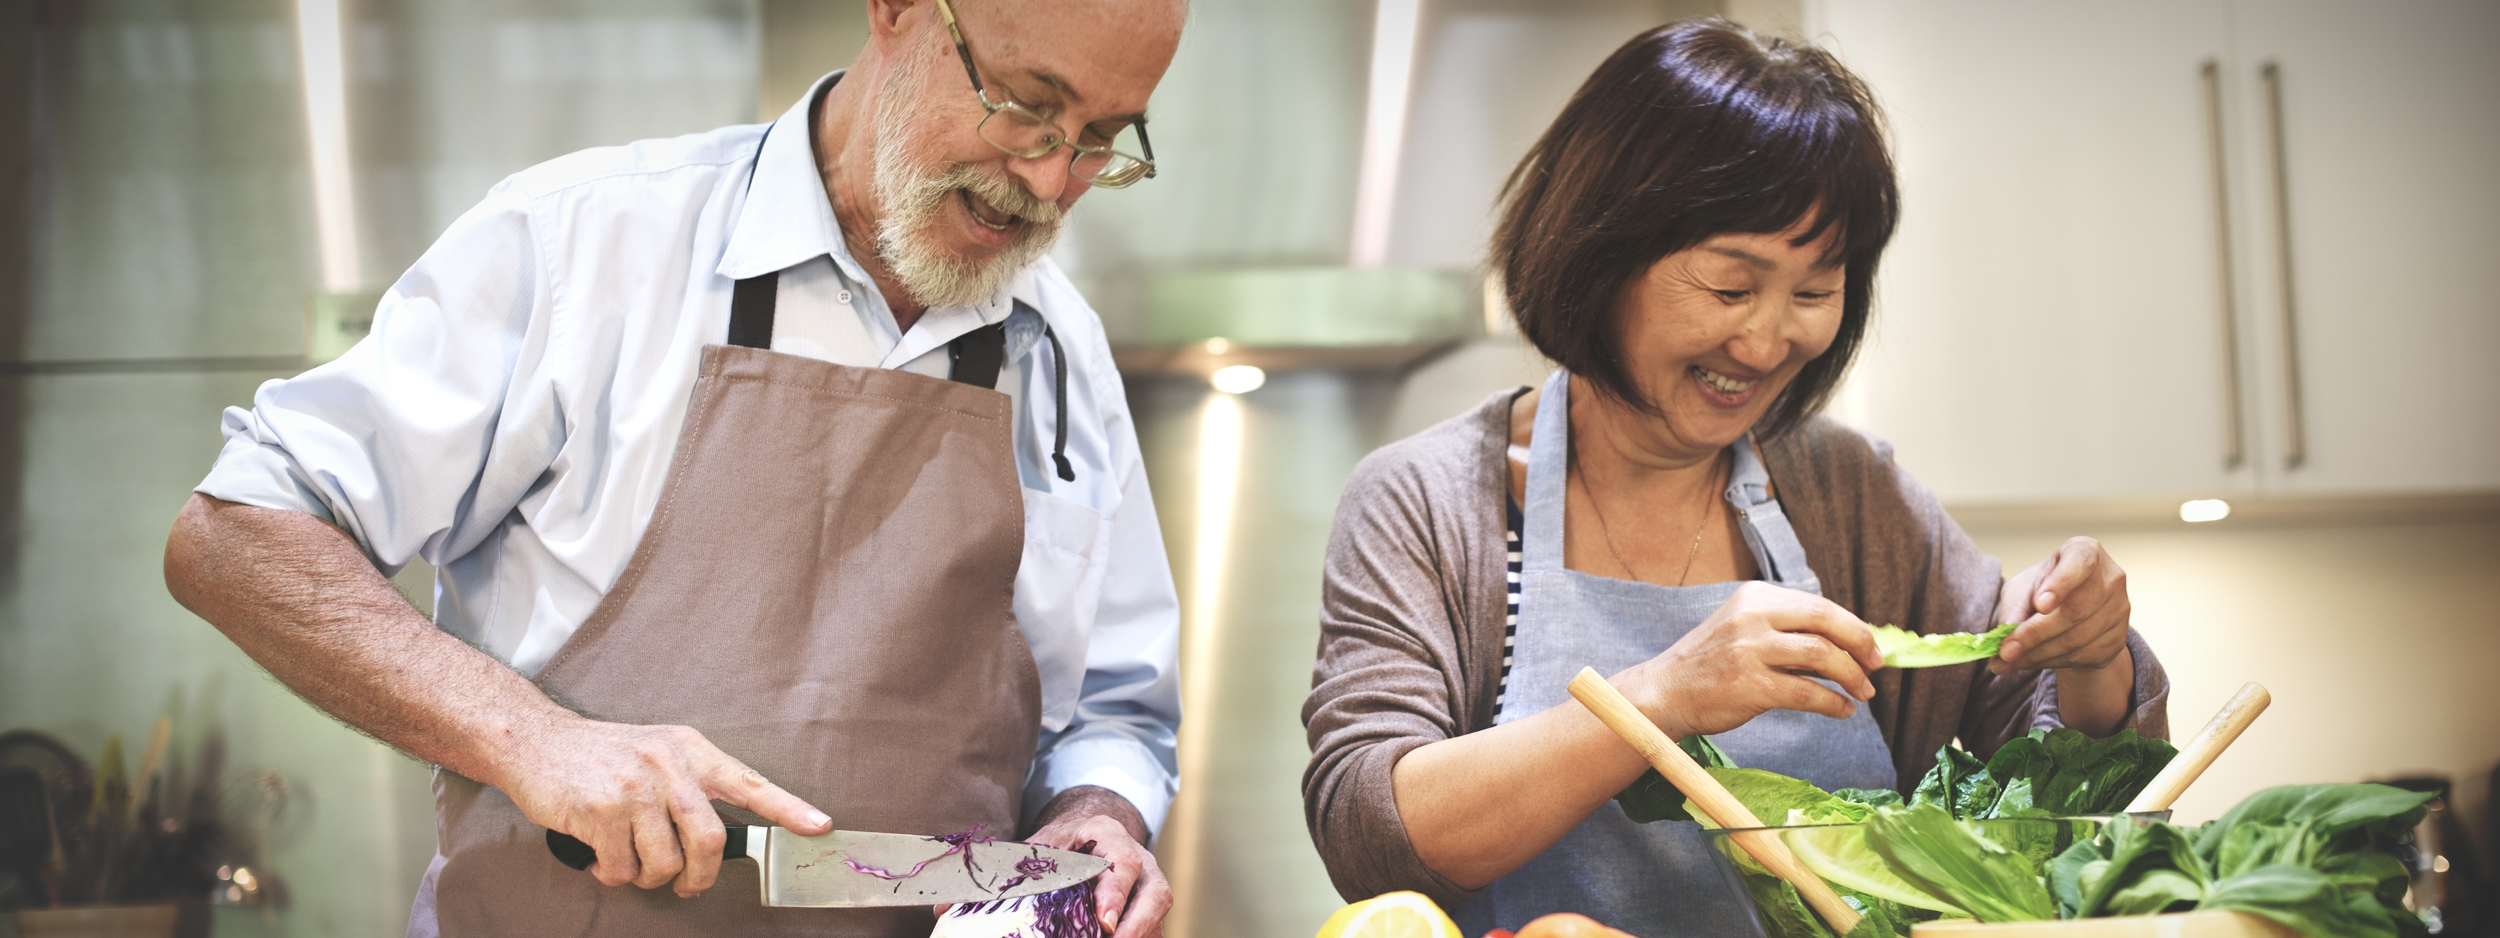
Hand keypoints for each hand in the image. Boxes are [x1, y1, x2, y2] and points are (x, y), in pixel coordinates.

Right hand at [496, 716, 831, 895]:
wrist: (535, 740)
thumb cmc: (601, 754)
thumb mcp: (657, 749)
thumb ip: (691, 783)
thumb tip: (721, 836)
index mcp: (690, 749)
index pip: (749, 782)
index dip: (787, 808)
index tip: (820, 826)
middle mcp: (668, 764)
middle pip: (711, 840)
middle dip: (700, 877)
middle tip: (686, 886)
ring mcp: (634, 787)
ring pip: (666, 863)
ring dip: (647, 876)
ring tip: (629, 860)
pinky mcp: (600, 810)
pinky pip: (623, 869)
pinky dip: (613, 874)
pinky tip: (600, 855)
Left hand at [1025, 786, 1167, 937]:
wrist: (1084, 837)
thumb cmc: (1061, 844)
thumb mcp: (1043, 846)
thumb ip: (1029, 866)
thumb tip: (992, 895)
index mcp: (1109, 835)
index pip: (1123, 861)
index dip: (1116, 891)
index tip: (1103, 920)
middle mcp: (1140, 859)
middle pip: (1155, 893)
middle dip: (1138, 924)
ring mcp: (1149, 885)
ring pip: (1157, 915)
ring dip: (1138, 934)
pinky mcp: (1149, 908)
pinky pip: (1153, 929)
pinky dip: (1137, 936)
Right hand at [1619, 581, 1883, 739]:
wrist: (1664, 693)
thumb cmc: (1710, 665)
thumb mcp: (1744, 631)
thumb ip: (1788, 632)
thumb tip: (1848, 645)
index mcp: (1754, 597)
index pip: (1818, 605)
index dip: (1852, 626)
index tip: (1870, 647)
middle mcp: (1752, 617)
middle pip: (1825, 621)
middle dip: (1860, 644)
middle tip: (1876, 665)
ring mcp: (1749, 650)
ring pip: (1821, 655)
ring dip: (1851, 676)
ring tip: (1863, 692)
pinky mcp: (1749, 685)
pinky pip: (1807, 693)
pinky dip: (1832, 703)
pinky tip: (1842, 710)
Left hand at [1990, 536, 2130, 675]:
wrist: (2070, 611)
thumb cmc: (2043, 589)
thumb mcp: (2024, 587)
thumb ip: (2015, 604)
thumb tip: (2009, 627)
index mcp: (2086, 551)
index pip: (2079, 563)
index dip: (2061, 584)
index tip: (2039, 605)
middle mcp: (2110, 578)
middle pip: (2074, 610)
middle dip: (2034, 634)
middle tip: (2005, 650)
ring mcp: (2119, 610)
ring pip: (2076, 639)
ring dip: (2037, 654)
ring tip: (2007, 661)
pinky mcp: (2117, 640)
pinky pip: (2081, 657)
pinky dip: (2049, 662)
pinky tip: (2029, 662)